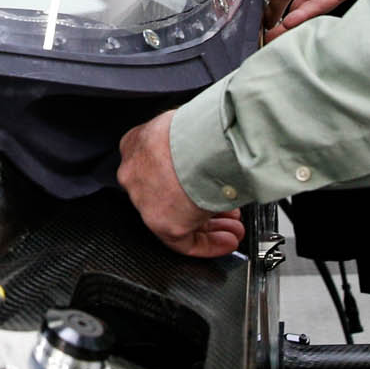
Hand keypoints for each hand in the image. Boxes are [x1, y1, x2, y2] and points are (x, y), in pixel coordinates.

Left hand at [117, 110, 245, 258]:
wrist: (200, 145)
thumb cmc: (197, 130)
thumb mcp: (188, 126)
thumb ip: (191, 144)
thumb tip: (210, 150)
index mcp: (136, 146)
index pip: (158, 168)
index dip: (185, 180)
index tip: (204, 182)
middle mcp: (135, 176)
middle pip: (169, 196)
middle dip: (199, 204)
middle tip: (225, 208)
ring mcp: (146, 202)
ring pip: (178, 219)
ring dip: (210, 225)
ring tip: (234, 225)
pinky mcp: (162, 224)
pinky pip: (187, 241)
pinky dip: (210, 243)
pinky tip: (227, 240)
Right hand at [248, 0, 369, 40]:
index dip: (267, 4)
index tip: (252, 13)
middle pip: (287, 7)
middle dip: (273, 22)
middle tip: (259, 34)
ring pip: (300, 14)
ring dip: (287, 26)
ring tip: (269, 37)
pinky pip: (316, 10)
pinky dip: (302, 17)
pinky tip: (288, 23)